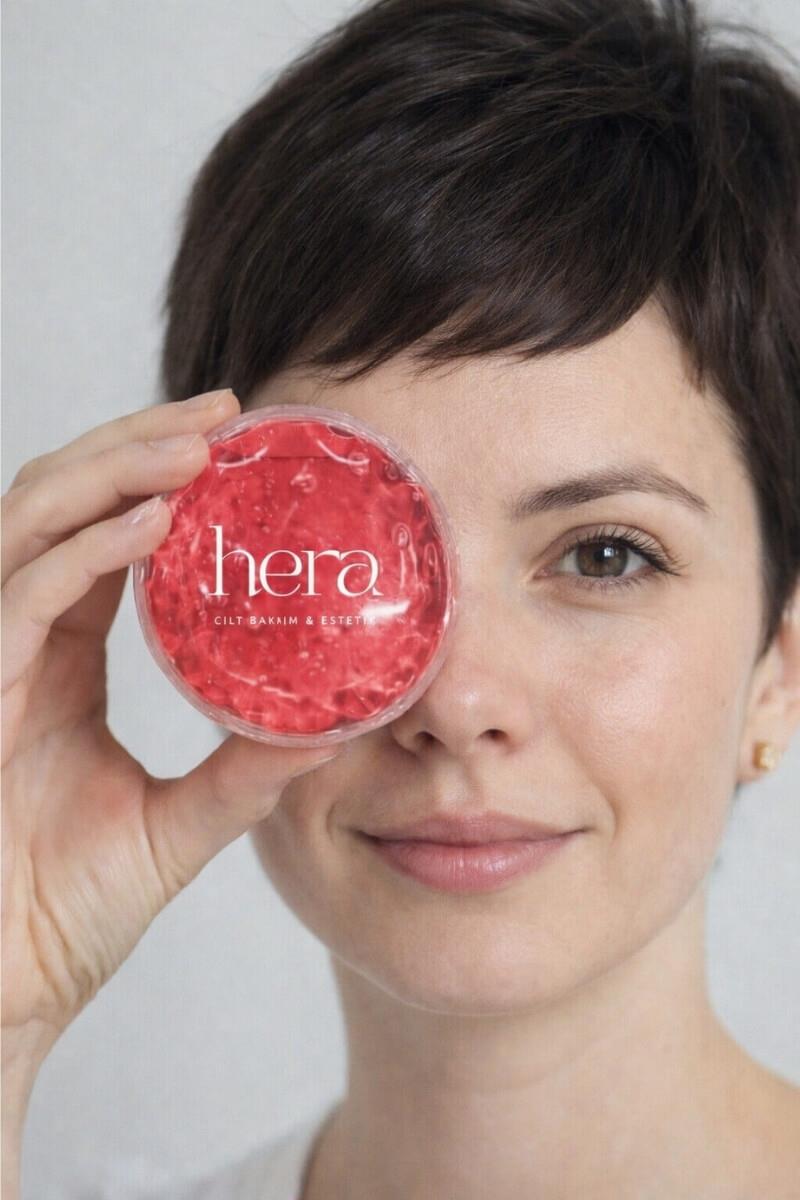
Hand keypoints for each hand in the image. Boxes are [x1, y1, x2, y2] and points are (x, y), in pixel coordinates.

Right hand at [1, 388, 339, 1050]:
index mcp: (59, 660)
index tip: (232, 445)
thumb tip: (334, 728)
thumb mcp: (178, 827)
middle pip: (63, 503)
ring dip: (111, 470)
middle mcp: (17, 642)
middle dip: (135, 444)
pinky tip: (151, 523)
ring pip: (32, 522)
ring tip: (194, 443)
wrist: (2, 989)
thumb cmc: (64, 913)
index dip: (154, 481)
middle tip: (221, 412)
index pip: (101, 539)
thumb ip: (244, 772)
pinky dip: (84, 550)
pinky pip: (23, 595)